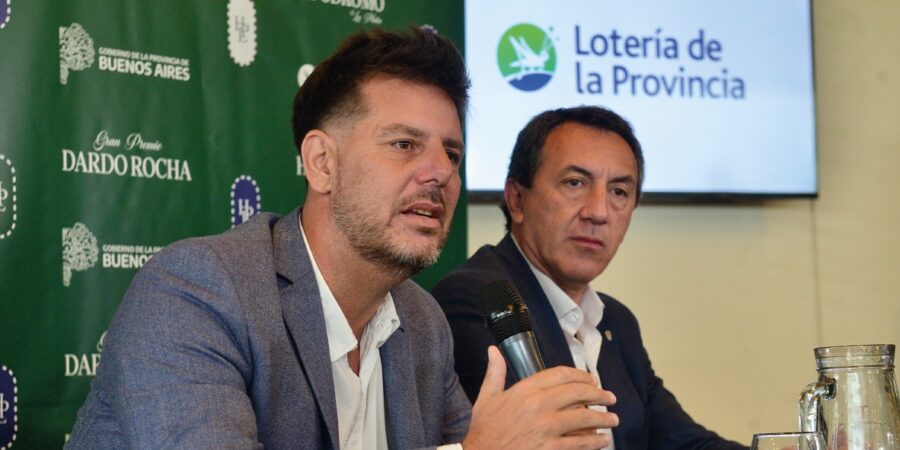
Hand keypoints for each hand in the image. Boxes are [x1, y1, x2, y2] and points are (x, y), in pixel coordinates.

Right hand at [461, 346, 618, 449]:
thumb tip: (494, 350)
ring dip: (603, 419)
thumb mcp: (486, 398)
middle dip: (598, 395)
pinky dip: (594, 442)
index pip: (561, 374)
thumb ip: (495, 372)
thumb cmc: (482, 430)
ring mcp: (546, 429)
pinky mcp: (550, 449)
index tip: (591, 381)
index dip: (580, 376)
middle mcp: (538, 406)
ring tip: (613, 420)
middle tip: (610, 398)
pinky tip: (602, 441)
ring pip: (584, 418)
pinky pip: (579, 443)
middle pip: (577, 393)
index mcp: (524, 390)